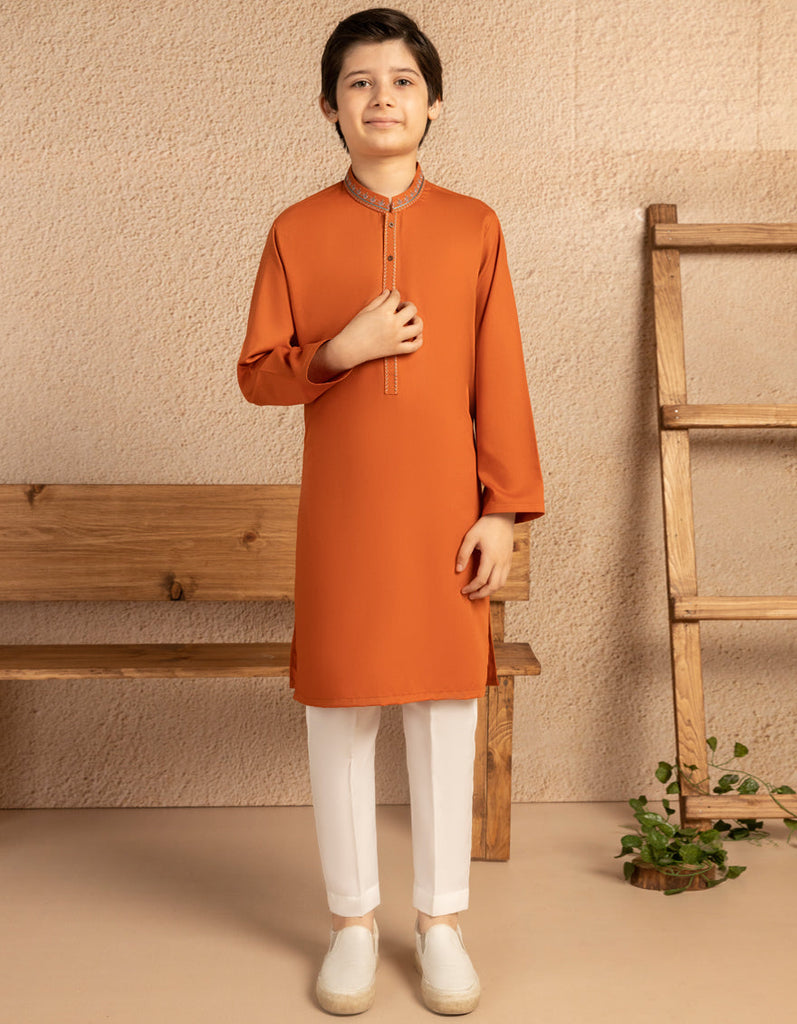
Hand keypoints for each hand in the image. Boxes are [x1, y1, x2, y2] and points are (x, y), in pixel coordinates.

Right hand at [308, 289, 422, 380]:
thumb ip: (379, 300)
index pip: (397, 297)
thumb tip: (389, 292)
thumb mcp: (365, 311)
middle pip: (412, 310)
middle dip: (408, 305)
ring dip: (417, 321)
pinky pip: (414, 346)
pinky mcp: (396, 349)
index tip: (393, 295)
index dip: (396, 294)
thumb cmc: (354, 329)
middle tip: (401, 308)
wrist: (349, 349)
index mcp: (383, 312)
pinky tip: (416, 335)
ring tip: (412, 320)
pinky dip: (419, 340)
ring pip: (418, 327)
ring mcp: (396, 338)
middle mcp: (392, 324)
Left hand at [456, 513, 514, 599]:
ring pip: (501, 583)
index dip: (471, 587)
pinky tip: (488, 583)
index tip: (463, 590)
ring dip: (490, 591)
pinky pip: (505, 577)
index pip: (481, 579)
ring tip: (479, 592)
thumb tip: (458, 570)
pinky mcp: (509, 560)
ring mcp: (507, 561)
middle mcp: (501, 561)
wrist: (503, 516)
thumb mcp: (470, 537)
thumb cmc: (485, 526)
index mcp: (491, 556)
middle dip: (481, 594)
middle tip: (471, 596)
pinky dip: (497, 584)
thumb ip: (463, 554)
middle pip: (493, 586)